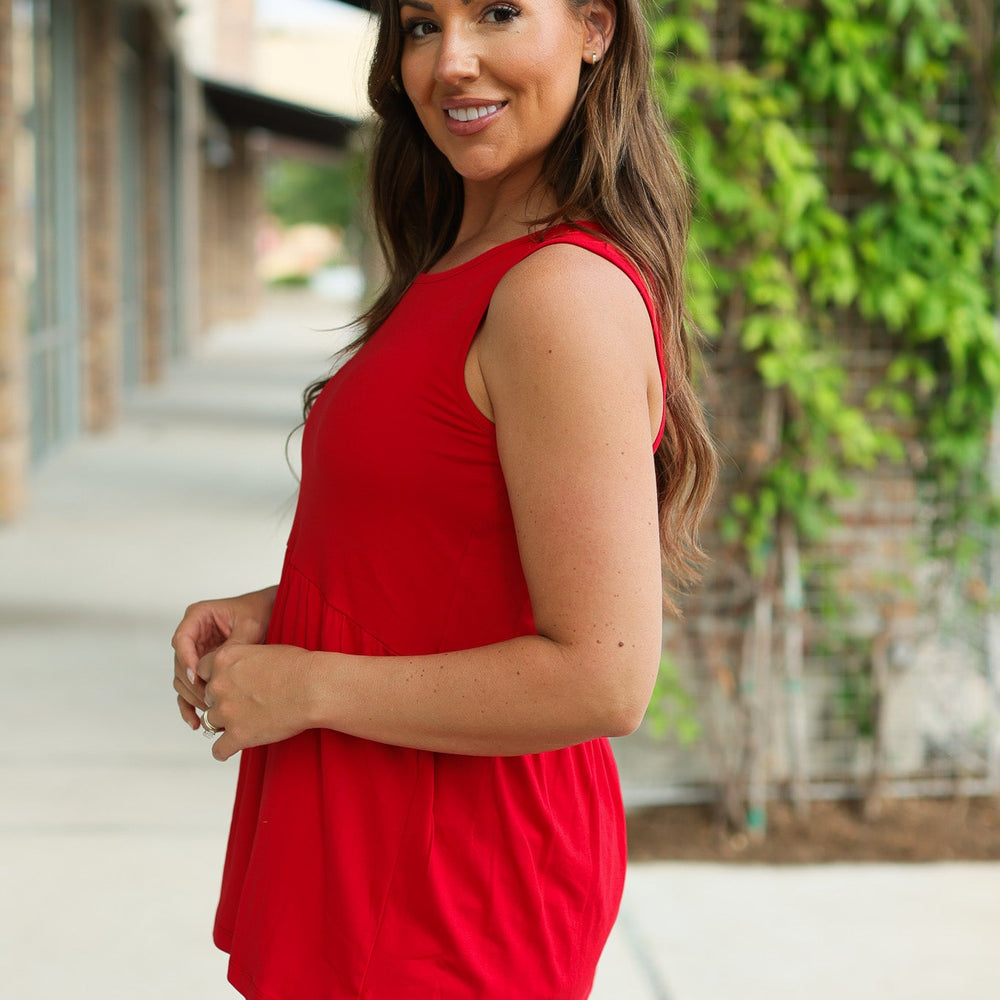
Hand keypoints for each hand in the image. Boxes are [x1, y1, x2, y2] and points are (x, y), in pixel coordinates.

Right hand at [172, 588, 276, 730]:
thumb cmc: (260, 612)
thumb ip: (233, 646)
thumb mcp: (249, 626)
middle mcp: (192, 635)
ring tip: (208, 713)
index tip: (197, 676)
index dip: (186, 660)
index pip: (181, 640)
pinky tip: (196, 722)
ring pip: (183, 680)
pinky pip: (190, 689)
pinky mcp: (201, 670)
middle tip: (207, 701)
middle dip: (191, 685)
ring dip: (191, 698)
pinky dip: (191, 705)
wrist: (271, 614)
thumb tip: (219, 671)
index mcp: (197, 616)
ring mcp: (195, 653)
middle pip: (180, 664)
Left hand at [197, 643, 317, 760]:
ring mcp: (226, 712)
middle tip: (243, 703)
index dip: (215, 677)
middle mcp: (219, 685)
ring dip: (224, 724)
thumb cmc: (298, 666)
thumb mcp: (263, 650)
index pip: (201, 671)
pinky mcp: (237, 736)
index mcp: (224, 659)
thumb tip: (241, 667)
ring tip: (243, 723)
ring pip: (210, 723)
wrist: (314, 688)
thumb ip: (242, 659)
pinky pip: (218, 750)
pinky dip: (225, 750)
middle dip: (222, 700)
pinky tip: (233, 747)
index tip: (228, 683)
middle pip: (207, 697)